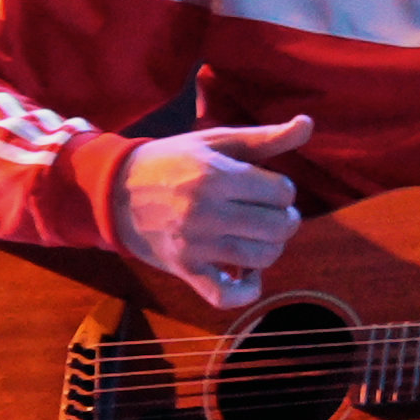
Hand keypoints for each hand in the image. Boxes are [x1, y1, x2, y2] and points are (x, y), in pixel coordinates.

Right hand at [106, 112, 311, 302]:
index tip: (264, 188)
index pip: (283, 192)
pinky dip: (246, 290)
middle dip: (283, 220)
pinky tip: (247, 274)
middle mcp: (204, 211)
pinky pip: (227, 295)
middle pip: (279, 227)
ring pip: (263, 257)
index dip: (281, 190)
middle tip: (266, 214)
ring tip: (256, 236)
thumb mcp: (214, 142)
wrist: (112, 190)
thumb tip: (307, 124)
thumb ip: (265, 137)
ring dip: (270, 248)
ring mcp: (194, 244)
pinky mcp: (184, 268)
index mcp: (215, 175)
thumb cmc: (171, 162)